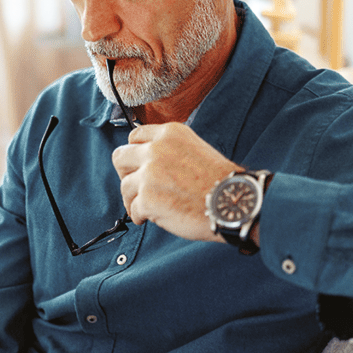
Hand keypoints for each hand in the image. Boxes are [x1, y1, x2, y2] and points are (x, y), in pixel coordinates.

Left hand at [111, 122, 241, 241]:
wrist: (233, 201)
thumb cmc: (219, 181)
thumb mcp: (195, 148)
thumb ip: (169, 150)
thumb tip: (146, 162)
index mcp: (169, 134)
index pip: (134, 137)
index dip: (134, 154)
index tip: (138, 166)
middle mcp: (156, 149)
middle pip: (119, 157)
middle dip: (126, 174)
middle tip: (136, 187)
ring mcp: (149, 174)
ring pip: (124, 186)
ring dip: (133, 199)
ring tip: (147, 208)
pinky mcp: (147, 198)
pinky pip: (133, 209)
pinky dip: (140, 216)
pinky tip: (152, 218)